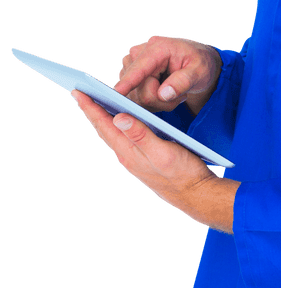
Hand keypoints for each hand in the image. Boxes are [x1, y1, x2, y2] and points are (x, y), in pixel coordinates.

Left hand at [71, 91, 239, 231]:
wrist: (196, 195)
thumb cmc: (183, 174)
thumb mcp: (163, 152)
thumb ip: (141, 135)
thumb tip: (118, 118)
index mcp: (130, 152)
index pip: (105, 125)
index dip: (90, 108)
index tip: (77, 92)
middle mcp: (128, 156)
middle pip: (104, 130)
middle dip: (91, 111)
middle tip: (80, 93)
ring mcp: (135, 160)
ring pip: (113, 135)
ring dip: (103, 118)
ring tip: (95, 104)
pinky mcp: (144, 160)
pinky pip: (124, 139)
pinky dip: (117, 126)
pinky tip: (121, 121)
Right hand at [114, 35, 221, 116]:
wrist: (195, 62)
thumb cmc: (199, 64)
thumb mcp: (200, 72)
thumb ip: (183, 81)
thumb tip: (163, 94)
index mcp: (157, 48)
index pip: (139, 69)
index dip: (128, 82)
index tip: (116, 93)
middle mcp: (138, 53)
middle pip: (139, 91)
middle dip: (160, 100)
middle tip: (178, 95)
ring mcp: (130, 65)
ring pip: (136, 98)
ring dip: (157, 102)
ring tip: (173, 92)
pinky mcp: (128, 76)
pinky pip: (134, 99)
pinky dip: (151, 102)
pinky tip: (163, 93)